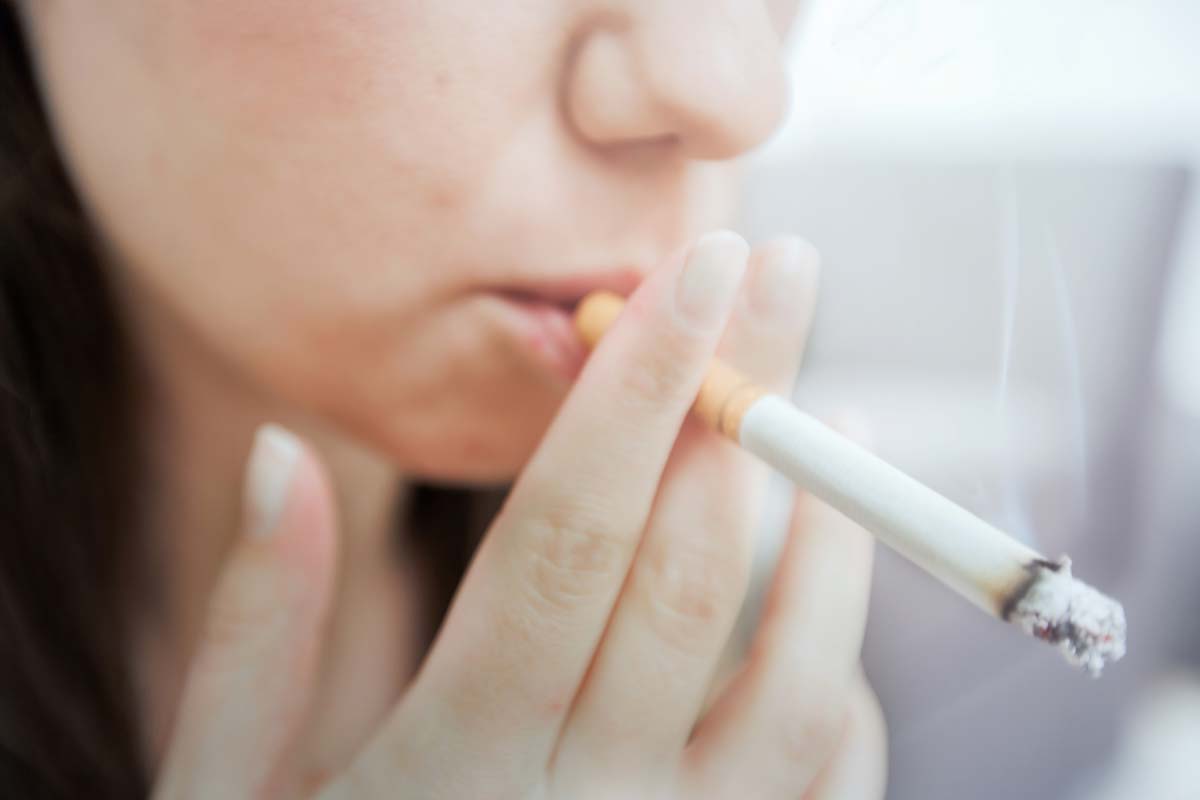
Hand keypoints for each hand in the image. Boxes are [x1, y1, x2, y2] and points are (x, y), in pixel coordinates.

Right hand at [151, 231, 885, 799]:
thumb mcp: (223, 799)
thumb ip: (255, 631)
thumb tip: (284, 454)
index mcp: (451, 770)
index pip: (571, 533)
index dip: (639, 389)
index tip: (699, 265)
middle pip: (694, 572)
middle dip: (745, 406)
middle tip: (782, 277)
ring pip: (799, 675)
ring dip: (827, 531)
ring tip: (834, 416)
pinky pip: (828, 780)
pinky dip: (842, 675)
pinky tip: (819, 606)